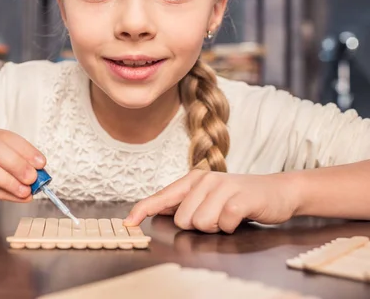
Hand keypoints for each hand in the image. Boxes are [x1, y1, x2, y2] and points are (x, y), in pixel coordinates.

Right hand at [0, 129, 45, 218]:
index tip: (41, 163)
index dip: (25, 149)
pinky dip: (1, 192)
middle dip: (16, 162)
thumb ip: (17, 172)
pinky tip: (16, 197)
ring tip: (25, 190)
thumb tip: (39, 178)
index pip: (5, 137)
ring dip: (7, 178)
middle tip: (33, 177)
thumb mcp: (0, 171)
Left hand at [123, 169, 299, 232]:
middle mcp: (205, 180)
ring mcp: (223, 187)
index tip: (129, 223)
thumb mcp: (209, 196)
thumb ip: (184, 202)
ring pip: (201, 223)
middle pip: (183, 219)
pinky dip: (232, 227)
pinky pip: (224, 223)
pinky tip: (239, 218)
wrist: (278, 191)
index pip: (162, 196)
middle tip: (217, 217)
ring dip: (216, 227)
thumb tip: (156, 209)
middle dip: (198, 226)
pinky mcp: (240, 198)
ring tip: (228, 216)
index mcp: (193, 180)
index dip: (143, 210)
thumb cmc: (239, 197)